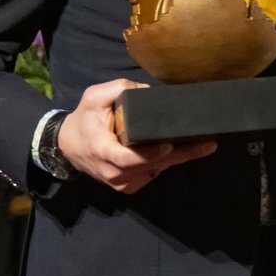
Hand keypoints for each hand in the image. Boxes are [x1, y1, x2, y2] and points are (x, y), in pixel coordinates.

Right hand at [59, 79, 215, 193]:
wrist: (68, 147)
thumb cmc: (84, 119)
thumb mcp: (94, 97)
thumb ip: (119, 89)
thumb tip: (147, 91)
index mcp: (102, 151)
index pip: (127, 159)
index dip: (149, 155)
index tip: (169, 146)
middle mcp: (113, 172)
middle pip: (151, 166)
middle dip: (181, 155)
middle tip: (207, 144)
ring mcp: (121, 183)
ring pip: (155, 171)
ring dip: (179, 158)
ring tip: (203, 144)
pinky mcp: (128, 186)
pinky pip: (153, 173)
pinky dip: (167, 162)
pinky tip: (183, 149)